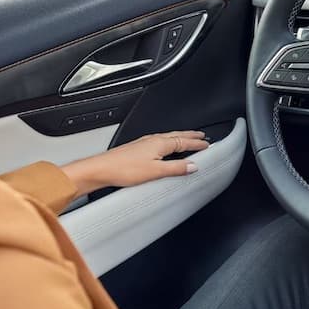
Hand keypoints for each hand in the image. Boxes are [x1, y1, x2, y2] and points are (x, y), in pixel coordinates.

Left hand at [60, 131, 208, 196]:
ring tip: (187, 140)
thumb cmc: (123, 169)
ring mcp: (144, 143)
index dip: (197, 143)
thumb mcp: (155, 171)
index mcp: (159, 143)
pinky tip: (166, 149)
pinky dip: (169, 143)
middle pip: (177, 136)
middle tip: (201, 136)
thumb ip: (175, 169)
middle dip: (190, 136)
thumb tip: (192, 166)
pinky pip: (159, 142)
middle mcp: (152, 140)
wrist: (102, 169)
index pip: (184, 141)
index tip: (207, 144)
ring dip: (180, 138)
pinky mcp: (137, 149)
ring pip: (168, 138)